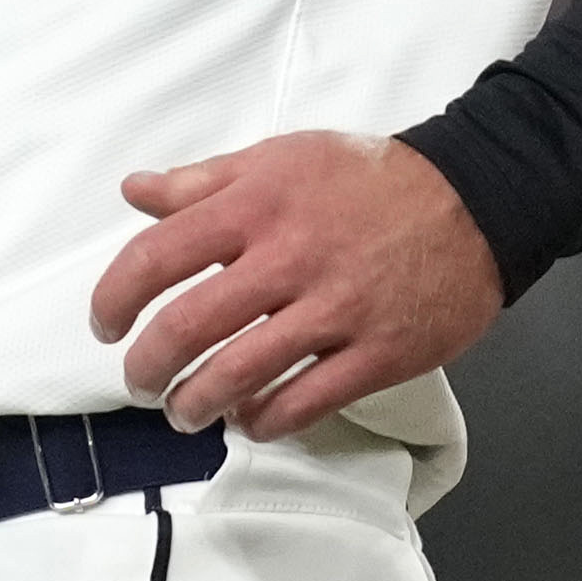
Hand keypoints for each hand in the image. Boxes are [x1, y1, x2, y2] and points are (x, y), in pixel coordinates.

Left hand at [92, 129, 502, 432]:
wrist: (475, 199)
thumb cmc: (369, 179)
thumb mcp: (282, 158)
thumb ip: (203, 182)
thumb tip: (135, 192)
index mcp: (256, 206)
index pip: (156, 257)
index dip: (113, 299)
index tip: (106, 325)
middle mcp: (288, 259)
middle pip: (187, 328)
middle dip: (147, 368)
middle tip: (142, 382)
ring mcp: (335, 311)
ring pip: (238, 376)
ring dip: (195, 405)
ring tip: (185, 412)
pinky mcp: (377, 354)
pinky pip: (302, 404)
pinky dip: (262, 422)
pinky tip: (249, 420)